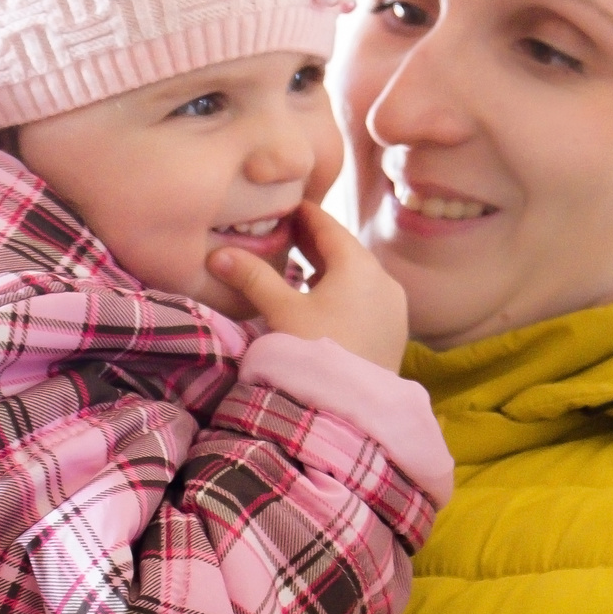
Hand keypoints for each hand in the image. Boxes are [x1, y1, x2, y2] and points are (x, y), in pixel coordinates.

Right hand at [207, 201, 408, 370]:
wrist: (350, 408)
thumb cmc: (315, 351)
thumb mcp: (280, 310)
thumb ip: (252, 278)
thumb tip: (218, 255)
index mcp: (359, 265)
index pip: (329, 226)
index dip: (305, 214)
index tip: (287, 205)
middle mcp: (384, 280)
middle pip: (346, 249)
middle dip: (316, 241)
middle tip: (288, 231)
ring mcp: (394, 307)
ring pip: (359, 275)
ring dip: (332, 267)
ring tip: (303, 265)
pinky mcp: (394, 331)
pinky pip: (367, 297)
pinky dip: (346, 290)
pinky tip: (326, 300)